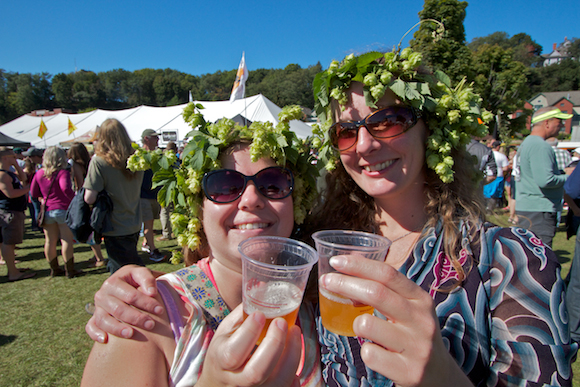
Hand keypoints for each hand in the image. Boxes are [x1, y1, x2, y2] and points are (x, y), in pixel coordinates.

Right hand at [85, 265, 163, 342]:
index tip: (160, 310)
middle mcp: (102, 295)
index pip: (130, 295)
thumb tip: (152, 293)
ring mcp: (97, 308)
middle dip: (136, 318)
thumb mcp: (141, 273)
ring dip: (117, 328)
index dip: (146, 303)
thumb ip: (147, 280)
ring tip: (131, 334)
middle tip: (151, 325)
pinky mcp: (94, 318)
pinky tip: (105, 340)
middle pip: (118, 309)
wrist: (124, 282)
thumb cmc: (135, 279)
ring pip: (103, 320)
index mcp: (113, 282)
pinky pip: (90, 327)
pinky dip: (95, 334)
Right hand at [197, 305, 300, 386]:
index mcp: (221, 360)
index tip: (259, 315)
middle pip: (257, 372)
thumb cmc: (225, 351)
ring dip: (291, 355)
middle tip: (283, 323)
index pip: (233, 353)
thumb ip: (242, 314)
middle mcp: (236, 380)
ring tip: (295, 332)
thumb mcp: (225, 332)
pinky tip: (293, 352)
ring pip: (277, 382)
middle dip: (274, 345)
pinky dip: (295, 371)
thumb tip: (262, 287)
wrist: (219, 383)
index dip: (248, 333)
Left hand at [319, 255, 473, 386]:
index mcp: (421, 300)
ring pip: (367, 325)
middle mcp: (422, 321)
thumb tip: (351, 263)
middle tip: (326, 281)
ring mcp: (417, 347)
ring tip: (364, 330)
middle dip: (344, 284)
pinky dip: (366, 351)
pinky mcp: (408, 372)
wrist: (440, 376)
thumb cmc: (414, 334)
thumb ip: (385, 289)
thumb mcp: (409, 308)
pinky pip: (369, 354)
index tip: (336, 261)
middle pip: (376, 293)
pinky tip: (376, 352)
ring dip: (356, 324)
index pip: (388, 274)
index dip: (359, 265)